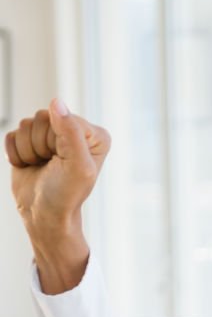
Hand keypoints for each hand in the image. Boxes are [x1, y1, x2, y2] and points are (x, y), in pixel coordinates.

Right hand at [5, 98, 110, 236]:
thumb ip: (70, 132)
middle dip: (41, 146)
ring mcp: (50, 135)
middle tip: (52, 166)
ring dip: (28, 151)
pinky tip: (30, 166)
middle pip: (42, 118)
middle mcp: (74, 131)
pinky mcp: (30, 141)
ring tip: (42, 167)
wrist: (44, 215)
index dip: (57, 142)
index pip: (64, 117)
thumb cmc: (65, 196)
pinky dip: (16, 154)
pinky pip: (12, 135)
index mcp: (94, 135)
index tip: (65, 163)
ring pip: (25, 125)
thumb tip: (56, 102)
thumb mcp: (77, 166)